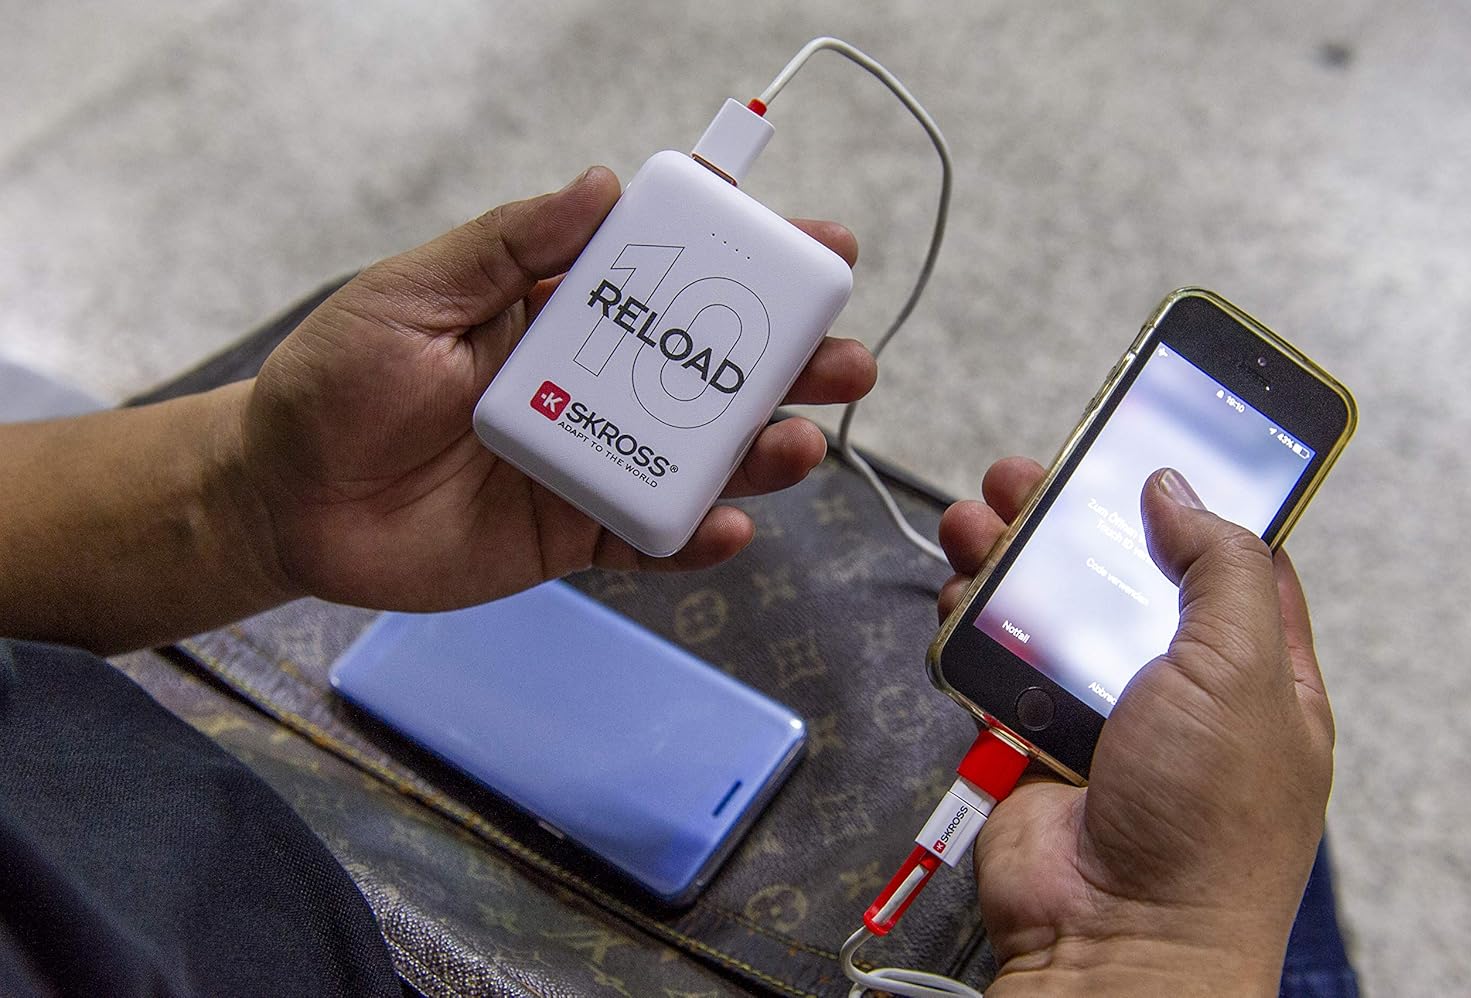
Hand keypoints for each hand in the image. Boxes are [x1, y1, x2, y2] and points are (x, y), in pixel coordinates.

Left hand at [241, 167, 873, 609]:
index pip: (671, 279)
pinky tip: (729, 525)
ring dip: (763, 451)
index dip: (744, 263)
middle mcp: (593, 385)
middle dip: (788, 365)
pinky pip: (650, 537)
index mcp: (561, 312)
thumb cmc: (335, 384)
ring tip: (802, 444)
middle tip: (847, 359)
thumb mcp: (413, 293)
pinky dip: (696, 538)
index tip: (814, 249)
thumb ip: (508, 244)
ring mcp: (590, 462)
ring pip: (699, 457)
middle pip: (711, 372)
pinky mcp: (573, 535)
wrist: (283, 501)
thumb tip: (603, 186)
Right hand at [938, 459, 1333, 994]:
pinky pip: (995, 663)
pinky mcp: (1031, 737)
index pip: (1227, 564)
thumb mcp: (1240, 672)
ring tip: (974, 515)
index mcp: (1253, 673)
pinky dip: (971, 621)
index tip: (1143, 452)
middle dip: (1071, 520)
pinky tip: (956, 588)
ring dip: (1008, 558)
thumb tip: (1177, 493)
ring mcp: (1100, 714)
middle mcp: (1175, 688)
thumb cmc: (1205, 824)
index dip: (1186, 504)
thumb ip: (1217, 569)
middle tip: (1032, 474)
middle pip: (1118, 576)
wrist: (1117, 932)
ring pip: (1048, 611)